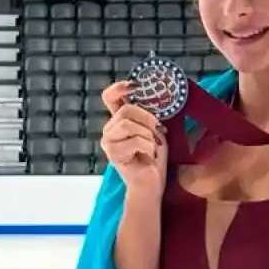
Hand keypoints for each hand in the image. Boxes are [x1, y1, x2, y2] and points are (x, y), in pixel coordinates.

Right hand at [100, 81, 167, 195]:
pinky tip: (150, 155)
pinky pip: (135, 141)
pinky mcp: (113, 154)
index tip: (136, 86)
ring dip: (148, 135)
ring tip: (153, 146)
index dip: (120, 87)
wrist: (151, 183)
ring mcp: (108, 142)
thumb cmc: (154, 157)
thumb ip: (149, 114)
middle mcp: (110, 129)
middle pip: (126, 110)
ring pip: (128, 124)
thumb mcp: (154, 129)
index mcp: (118, 120)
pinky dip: (148, 147)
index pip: (109, 96)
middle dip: (148, 119)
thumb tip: (155, 96)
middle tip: (159, 131)